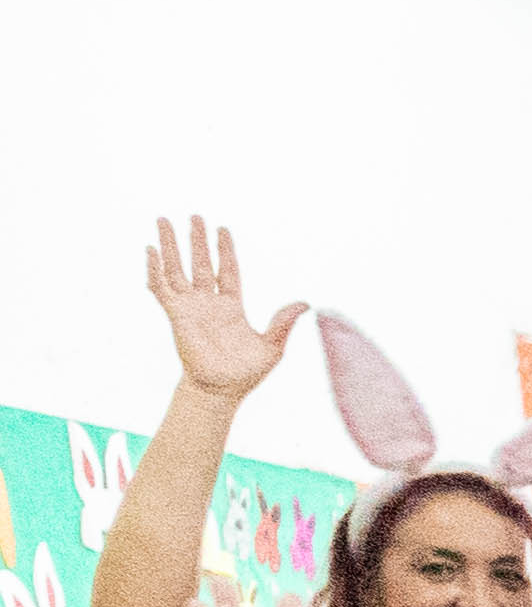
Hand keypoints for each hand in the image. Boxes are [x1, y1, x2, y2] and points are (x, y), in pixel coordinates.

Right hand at [144, 216, 301, 397]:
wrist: (221, 390)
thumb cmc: (247, 373)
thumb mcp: (272, 346)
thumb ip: (283, 323)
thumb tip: (305, 303)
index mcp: (232, 306)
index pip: (228, 270)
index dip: (225, 251)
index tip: (223, 229)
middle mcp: (209, 302)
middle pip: (201, 263)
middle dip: (197, 240)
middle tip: (194, 216)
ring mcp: (190, 307)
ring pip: (177, 269)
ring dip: (170, 246)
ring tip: (163, 220)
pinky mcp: (175, 315)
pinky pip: (161, 288)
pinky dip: (155, 269)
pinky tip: (151, 250)